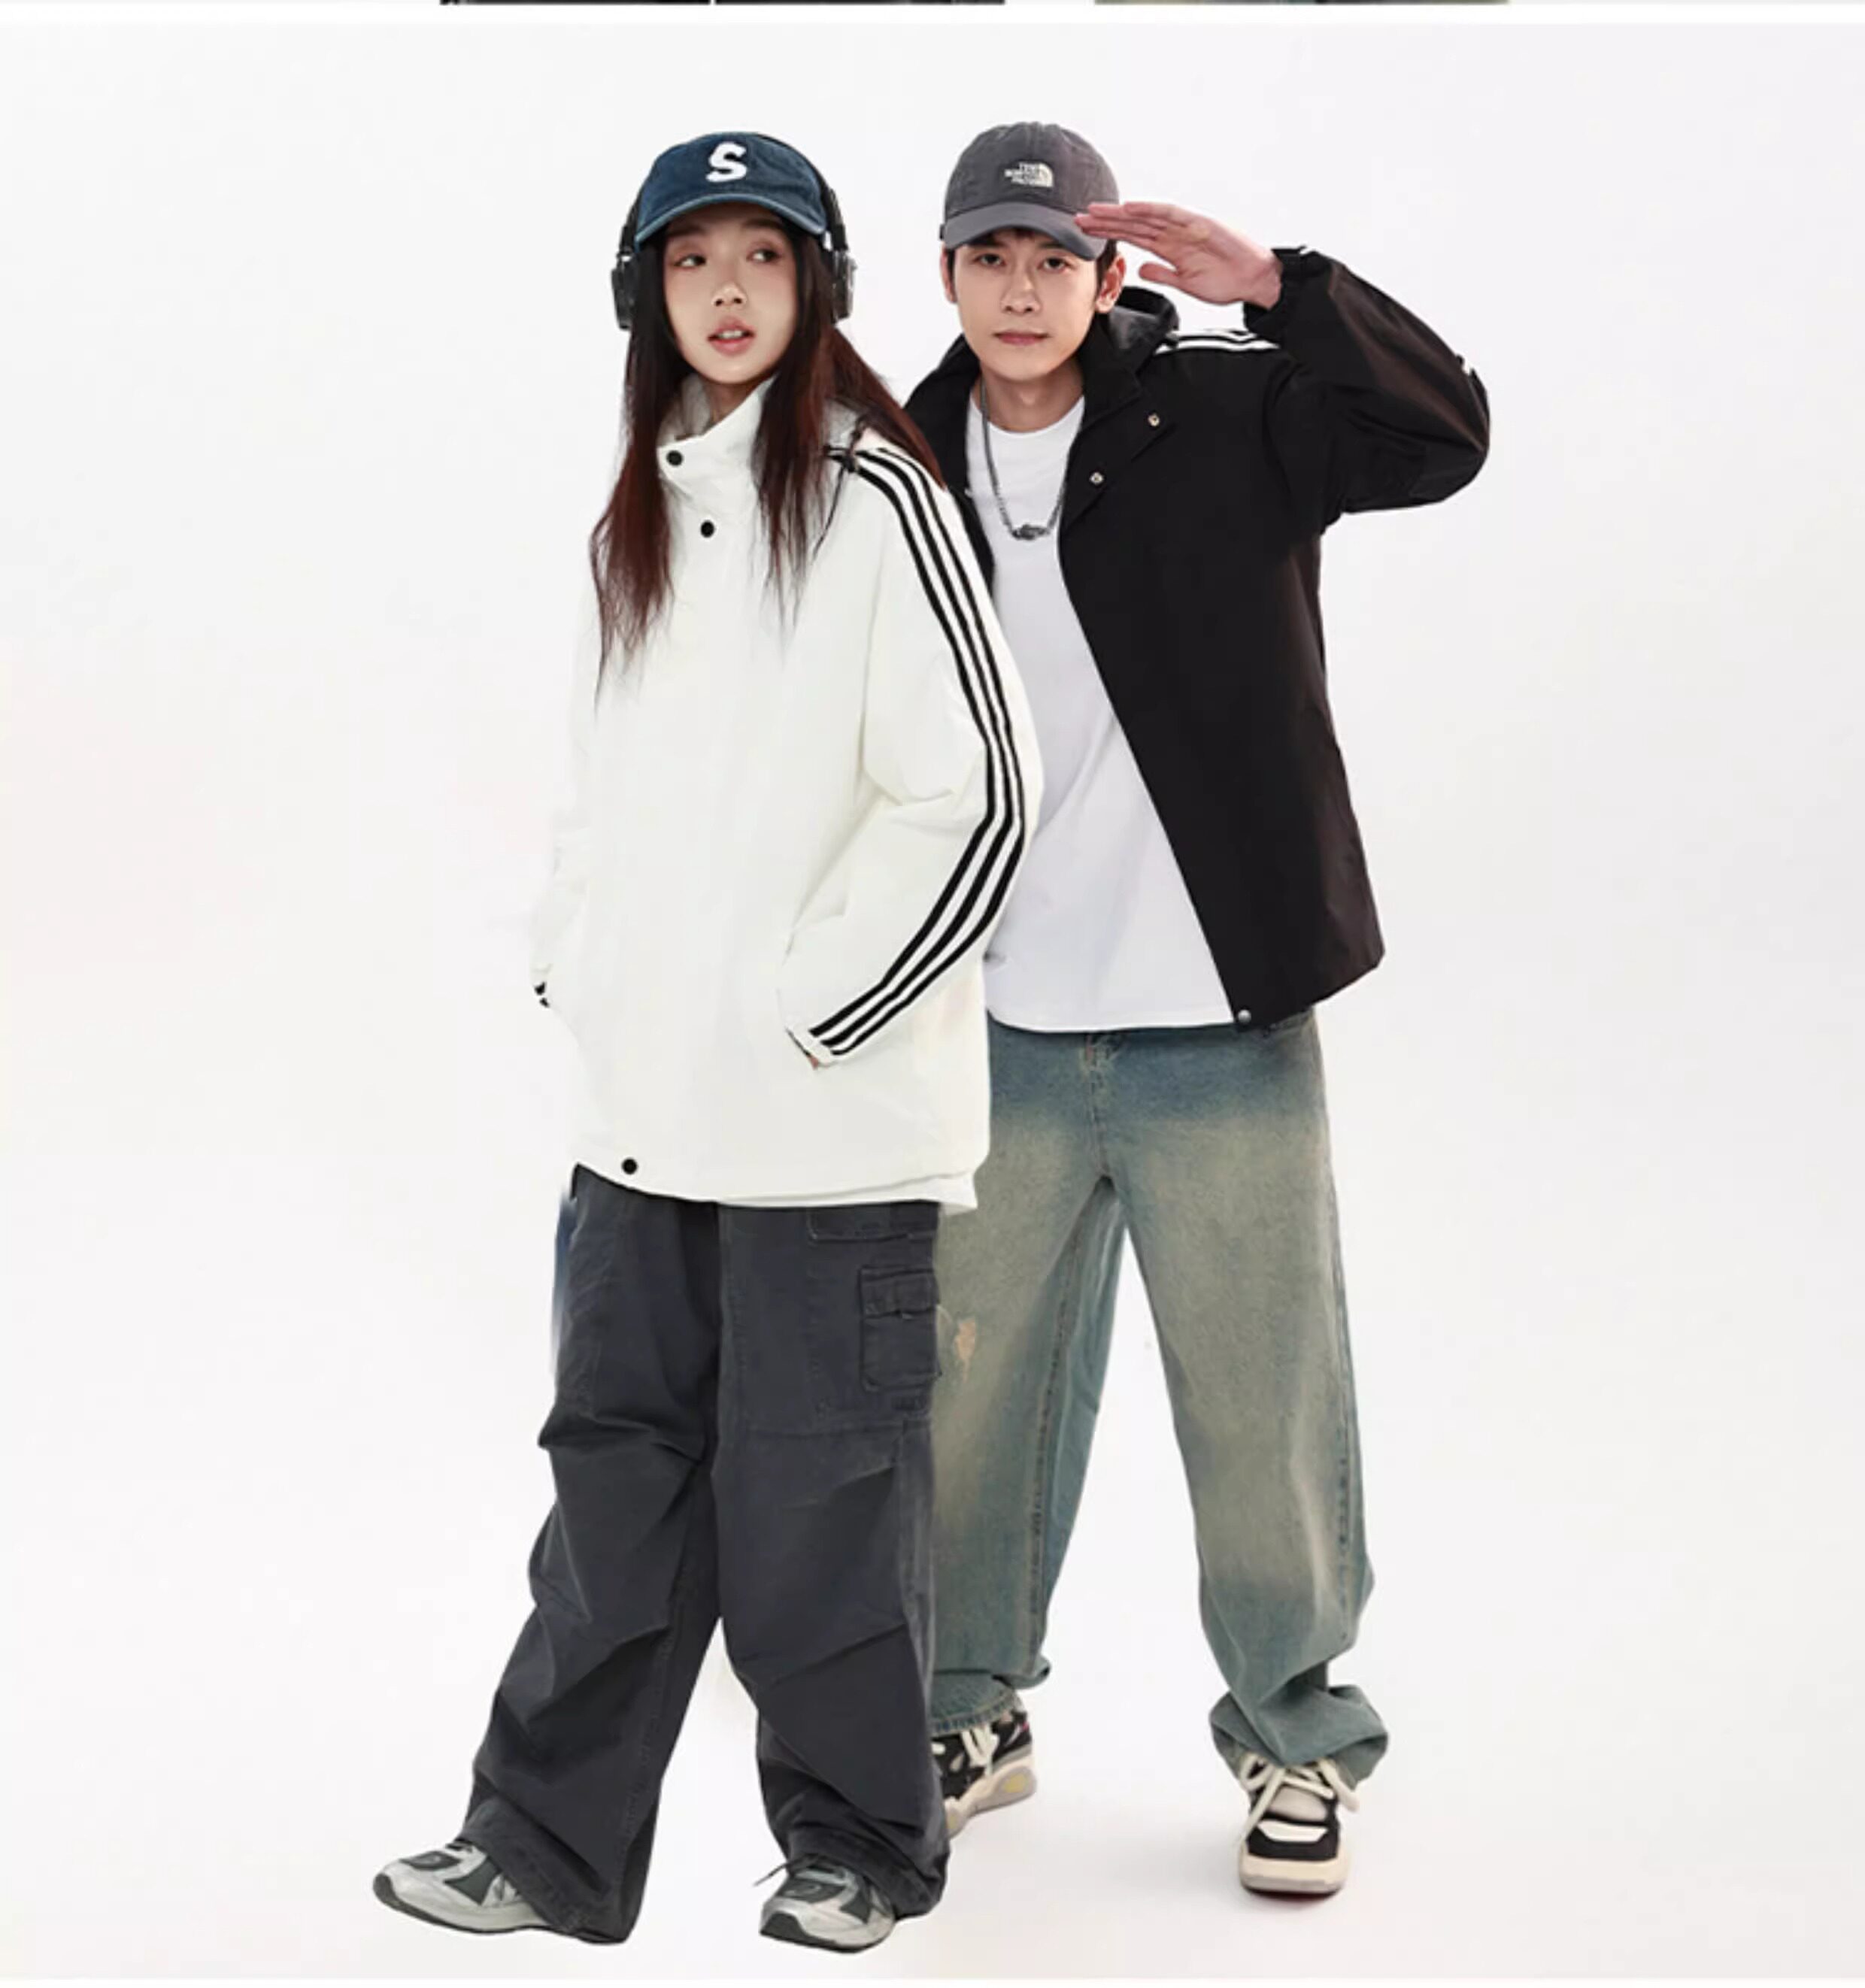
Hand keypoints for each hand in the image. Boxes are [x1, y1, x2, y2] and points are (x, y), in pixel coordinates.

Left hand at [1074, 202, 1282, 310]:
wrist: (1254, 279)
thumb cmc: (1226, 281)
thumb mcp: (1185, 283)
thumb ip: (1162, 273)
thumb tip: (1140, 268)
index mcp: (1169, 247)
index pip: (1133, 237)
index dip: (1109, 234)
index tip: (1086, 234)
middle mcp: (1173, 233)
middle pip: (1133, 223)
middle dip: (1106, 221)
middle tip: (1078, 217)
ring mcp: (1185, 227)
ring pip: (1145, 215)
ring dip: (1120, 212)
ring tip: (1095, 210)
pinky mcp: (1198, 224)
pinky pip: (1170, 214)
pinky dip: (1150, 209)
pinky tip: (1130, 207)